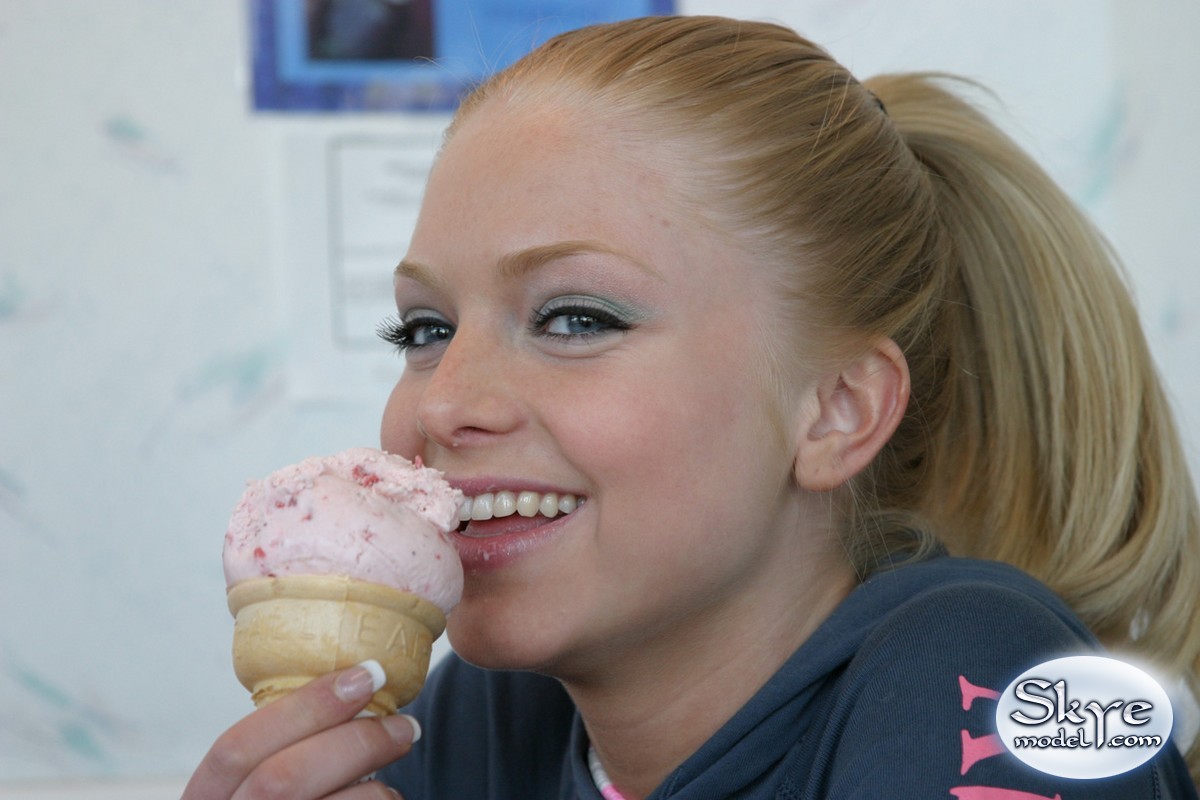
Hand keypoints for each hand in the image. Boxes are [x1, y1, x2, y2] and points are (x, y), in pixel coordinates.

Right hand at [183, 661, 417, 798]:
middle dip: (355, 742)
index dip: (304, 707)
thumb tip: (354, 690)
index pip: (236, 748)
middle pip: (283, 780)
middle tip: (406, 727)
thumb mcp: (250, 790)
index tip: (367, 675)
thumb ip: (279, 757)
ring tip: (389, 786)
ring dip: (375, 793)